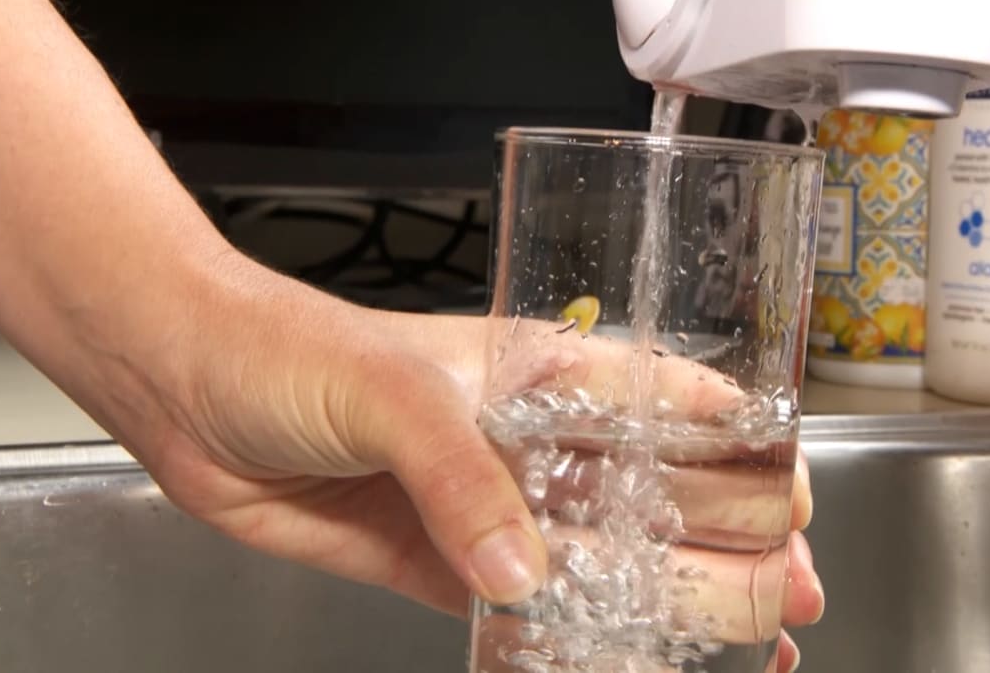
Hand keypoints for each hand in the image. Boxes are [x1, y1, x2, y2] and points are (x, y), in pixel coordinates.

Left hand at [121, 259, 820, 670]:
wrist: (194, 390)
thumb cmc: (291, 348)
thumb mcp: (390, 388)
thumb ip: (460, 478)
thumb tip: (525, 572)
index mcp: (545, 371)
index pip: (676, 406)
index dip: (746, 451)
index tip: (795, 501)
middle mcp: (536, 439)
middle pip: (664, 492)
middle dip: (736, 538)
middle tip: (789, 591)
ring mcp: (498, 505)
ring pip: (612, 555)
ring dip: (678, 595)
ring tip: (753, 636)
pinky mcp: (449, 563)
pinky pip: (533, 609)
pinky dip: (583, 636)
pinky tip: (632, 654)